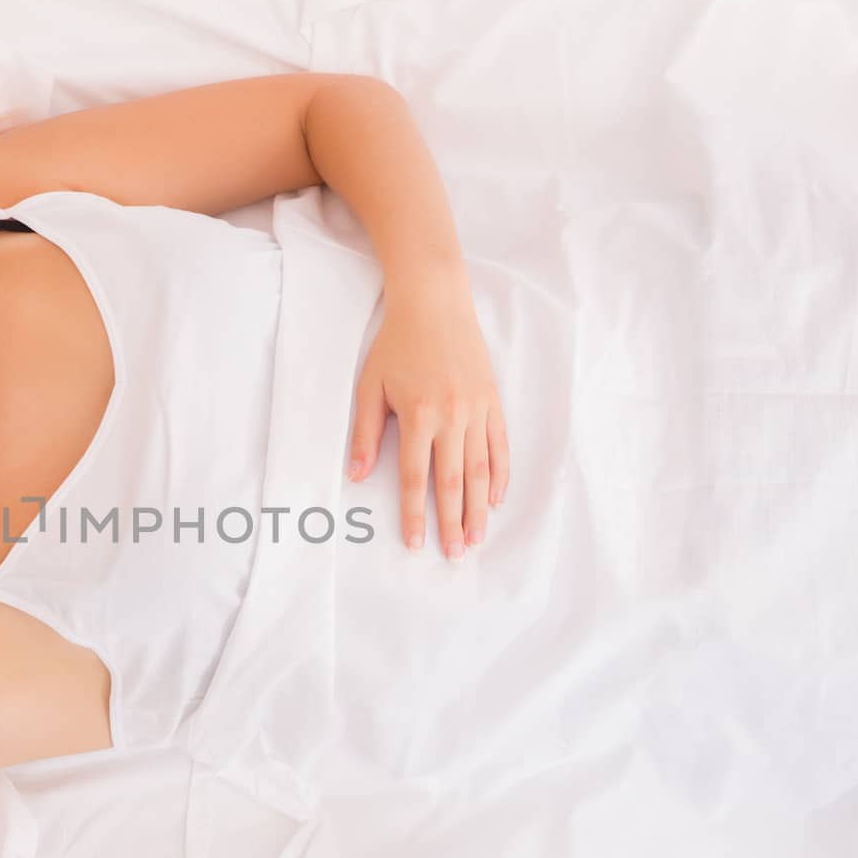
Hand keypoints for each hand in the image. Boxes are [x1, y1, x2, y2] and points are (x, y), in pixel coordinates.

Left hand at [347, 276, 509, 557]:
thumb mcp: (370, 385)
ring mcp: (477, 409)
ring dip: (478, 509)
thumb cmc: (396, 344)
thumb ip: (365, 433)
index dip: (416, 515)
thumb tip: (357, 476)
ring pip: (481, 470)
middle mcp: (452, 416)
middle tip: (456, 555)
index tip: (416, 544)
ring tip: (477, 538)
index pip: (417, 478)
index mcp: (418, 416)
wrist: (435, 303)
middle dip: (452, 523)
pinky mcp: (493, 400)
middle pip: (453, 482)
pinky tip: (495, 499)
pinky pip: (500, 446)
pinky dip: (500, 475)